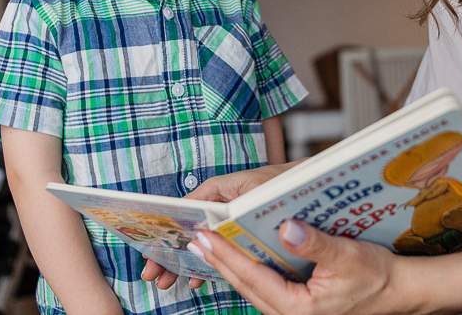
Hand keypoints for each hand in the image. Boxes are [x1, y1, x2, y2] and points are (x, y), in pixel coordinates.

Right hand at [144, 162, 300, 290]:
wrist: (310, 181)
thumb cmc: (281, 179)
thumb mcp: (253, 192)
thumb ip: (229, 208)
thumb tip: (206, 230)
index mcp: (219, 189)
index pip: (185, 209)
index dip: (168, 230)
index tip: (152, 249)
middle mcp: (221, 202)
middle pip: (188, 228)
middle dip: (169, 251)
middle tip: (153, 274)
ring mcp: (230, 216)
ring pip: (202, 241)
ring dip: (184, 260)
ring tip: (167, 282)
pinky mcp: (242, 229)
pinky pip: (220, 246)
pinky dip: (208, 262)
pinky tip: (197, 279)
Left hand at [186, 220, 409, 314]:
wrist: (399, 292)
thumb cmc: (377, 277)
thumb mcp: (347, 255)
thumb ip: (316, 243)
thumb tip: (286, 228)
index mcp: (298, 308)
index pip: (252, 277)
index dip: (226, 256)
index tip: (205, 237)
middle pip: (246, 286)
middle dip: (219, 261)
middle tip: (196, 238)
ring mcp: (293, 314)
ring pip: (253, 288)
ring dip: (231, 266)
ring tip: (211, 245)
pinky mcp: (298, 307)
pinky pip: (265, 288)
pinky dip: (250, 271)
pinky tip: (242, 256)